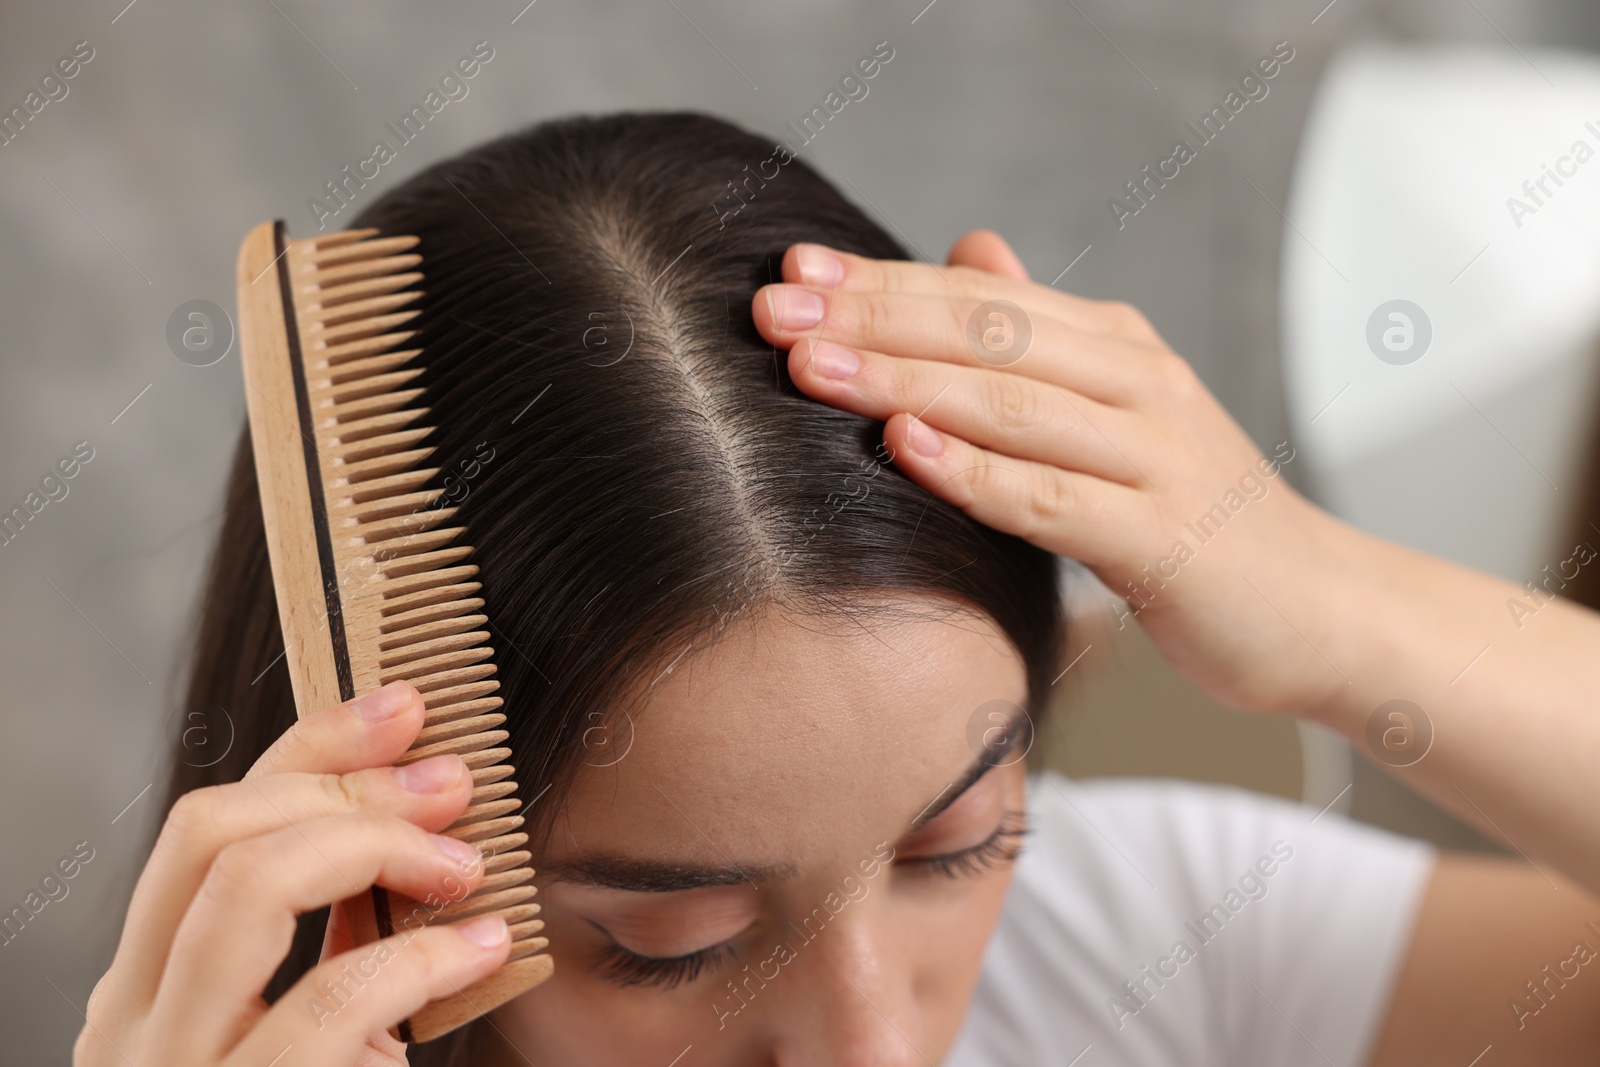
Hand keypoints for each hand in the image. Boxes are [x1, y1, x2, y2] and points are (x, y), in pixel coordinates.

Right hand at [77, 681, 511, 1066]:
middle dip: (348, 784)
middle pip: (214, 829)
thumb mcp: (298, 1034)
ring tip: (466, 863)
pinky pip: (325, 1008)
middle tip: (454, 781)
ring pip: (244, 889)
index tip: (405, 704)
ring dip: (374, 846)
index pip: (212, 821)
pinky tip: (482, 948)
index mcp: (149, 986)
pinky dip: (418, 958)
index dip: (312, 745)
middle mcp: (136, 1023)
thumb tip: (416, 832)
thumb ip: (328, 946)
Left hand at [752, 231, 1367, 715]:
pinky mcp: (1165, 540)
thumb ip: (1041, 338)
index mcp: (1117, 347)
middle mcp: (1139, 384)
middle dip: (871, 318)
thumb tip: (969, 250)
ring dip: (902, 382)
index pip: (982, 297)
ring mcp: (1156, 458)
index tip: (791, 271)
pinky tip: (903, 449)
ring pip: (1011, 405)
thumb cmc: (1194, 516)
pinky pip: (1052, 501)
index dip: (883, 281)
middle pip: (987, 334)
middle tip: (771, 309)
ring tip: (810, 367)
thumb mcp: (1120, 409)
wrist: (1322, 607)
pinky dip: (973, 473)